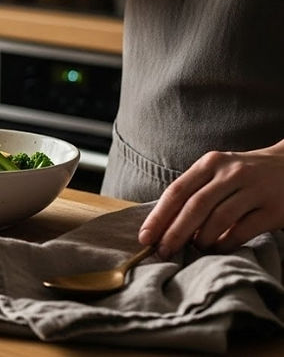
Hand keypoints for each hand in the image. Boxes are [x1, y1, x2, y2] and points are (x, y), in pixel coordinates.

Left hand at [138, 139, 283, 257]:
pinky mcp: (274, 209)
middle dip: (175, 233)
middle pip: (195, 206)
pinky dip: (225, 244)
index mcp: (211, 163)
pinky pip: (243, 231)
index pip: (177, 191)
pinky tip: (217, 249)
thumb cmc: (245, 175)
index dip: (159, 217)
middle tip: (163, 252)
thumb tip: (163, 225)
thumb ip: (195, 192)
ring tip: (194, 250)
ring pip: (218, 219)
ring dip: (201, 240)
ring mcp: (255, 190)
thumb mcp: (218, 172)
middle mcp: (232, 173)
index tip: (145, 238)